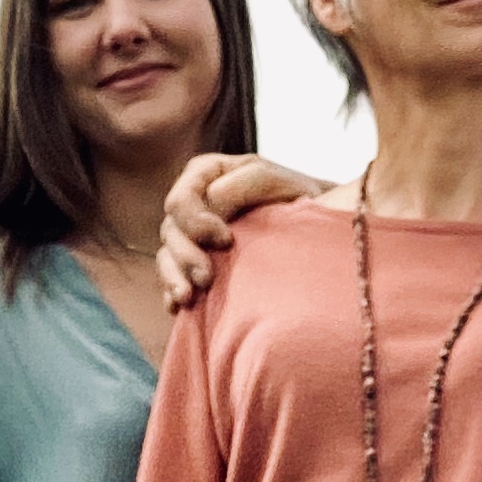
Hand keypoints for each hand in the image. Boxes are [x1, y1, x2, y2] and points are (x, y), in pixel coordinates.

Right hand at [157, 153, 322, 305]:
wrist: (314, 226)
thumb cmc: (296, 197)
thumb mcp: (276, 180)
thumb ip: (244, 183)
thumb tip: (212, 203)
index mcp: (205, 175)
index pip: (181, 200)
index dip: (196, 221)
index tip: (226, 239)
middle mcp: (193, 204)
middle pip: (171, 231)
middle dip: (185, 256)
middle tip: (206, 278)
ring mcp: (190, 235)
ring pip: (167, 257)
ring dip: (175, 277)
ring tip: (188, 296)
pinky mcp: (192, 264)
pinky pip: (171, 279)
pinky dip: (173, 292)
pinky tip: (180, 306)